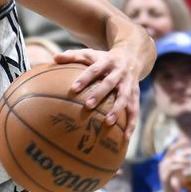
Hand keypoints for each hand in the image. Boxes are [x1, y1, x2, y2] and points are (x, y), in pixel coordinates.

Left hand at [54, 24, 153, 138]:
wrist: (132, 56)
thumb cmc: (104, 58)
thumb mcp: (90, 54)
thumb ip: (73, 56)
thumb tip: (54, 57)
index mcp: (107, 61)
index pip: (94, 69)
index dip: (84, 79)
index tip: (73, 89)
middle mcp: (119, 73)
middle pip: (109, 83)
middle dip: (100, 94)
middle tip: (88, 106)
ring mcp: (129, 84)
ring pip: (124, 97)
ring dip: (117, 110)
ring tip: (108, 122)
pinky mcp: (136, 95)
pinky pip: (135, 110)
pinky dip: (132, 123)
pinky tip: (126, 137)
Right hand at [157, 138, 190, 191]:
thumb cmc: (177, 185)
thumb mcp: (183, 173)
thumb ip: (189, 166)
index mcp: (166, 161)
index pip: (172, 148)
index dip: (180, 143)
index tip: (189, 139)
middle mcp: (163, 163)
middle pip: (173, 151)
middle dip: (185, 149)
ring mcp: (163, 170)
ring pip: (174, 159)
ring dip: (185, 160)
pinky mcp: (164, 177)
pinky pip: (172, 168)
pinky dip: (180, 167)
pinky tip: (187, 168)